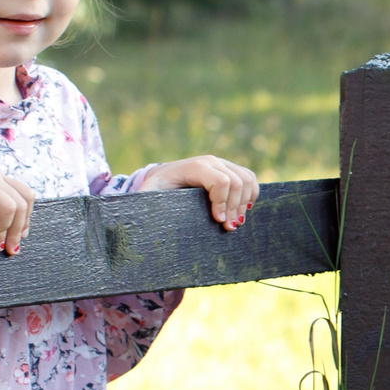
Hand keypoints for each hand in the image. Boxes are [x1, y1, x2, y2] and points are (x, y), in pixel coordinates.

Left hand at [144, 156, 258, 229]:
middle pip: (237, 182)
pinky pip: (250, 179)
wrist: (162, 177)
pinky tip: (241, 211)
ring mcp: (223, 163)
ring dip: (244, 204)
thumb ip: (147, 202)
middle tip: (228, 228)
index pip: (221, 181)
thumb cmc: (155, 191)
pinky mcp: (230, 169)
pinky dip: (250, 196)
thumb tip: (138, 217)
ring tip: (234, 223)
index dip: (223, 203)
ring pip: (247, 180)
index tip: (219, 221)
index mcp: (194, 166)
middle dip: (235, 208)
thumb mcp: (149, 196)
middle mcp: (211, 161)